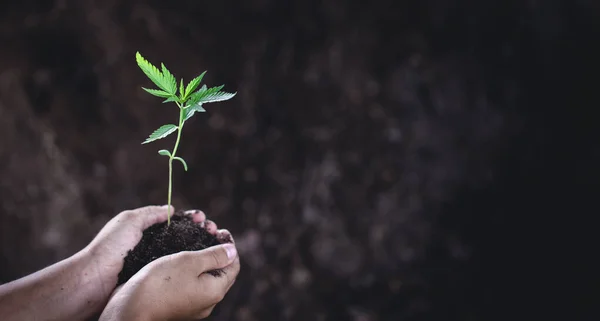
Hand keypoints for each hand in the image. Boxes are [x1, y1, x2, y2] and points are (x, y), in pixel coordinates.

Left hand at [84, 205, 224, 302]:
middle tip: (213, 229)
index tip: (202, 218)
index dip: (191, 218)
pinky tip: (202, 258)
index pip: (175, 221)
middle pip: (184, 236)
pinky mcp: (156, 277)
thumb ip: (151, 213)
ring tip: (213, 241)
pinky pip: (177, 267)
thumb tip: (172, 209)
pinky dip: (191, 261)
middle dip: (200, 230)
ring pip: (184, 251)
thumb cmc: (109, 248)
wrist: (95, 280)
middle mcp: (154, 245)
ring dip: (200, 245)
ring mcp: (156, 262)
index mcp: (146, 229)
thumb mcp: (129, 221)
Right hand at [99, 242, 239, 320]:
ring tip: (192, 239)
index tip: (219, 231)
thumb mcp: (189, 261)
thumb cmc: (159, 283)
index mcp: (215, 291)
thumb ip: (214, 255)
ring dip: (202, 257)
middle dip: (216, 249)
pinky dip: (190, 268)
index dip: (229, 245)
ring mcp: (192, 304)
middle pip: (220, 271)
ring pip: (204, 276)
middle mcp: (207, 301)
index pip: (234, 265)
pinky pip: (191, 283)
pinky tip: (179, 256)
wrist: (129, 309)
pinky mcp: (177, 304)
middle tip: (206, 232)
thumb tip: (233, 250)